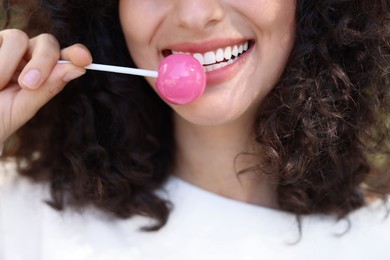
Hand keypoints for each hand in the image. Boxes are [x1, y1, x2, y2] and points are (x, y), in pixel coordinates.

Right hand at [0, 29, 91, 143]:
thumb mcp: (22, 108)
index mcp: (43, 73)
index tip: (83, 59)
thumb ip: (47, 88)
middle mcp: (27, 57)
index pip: (65, 59)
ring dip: (7, 65)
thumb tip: (78, 69)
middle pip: (47, 43)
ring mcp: (5, 48)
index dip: (76, 54)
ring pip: (18, 38)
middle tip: (28, 85)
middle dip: (43, 62)